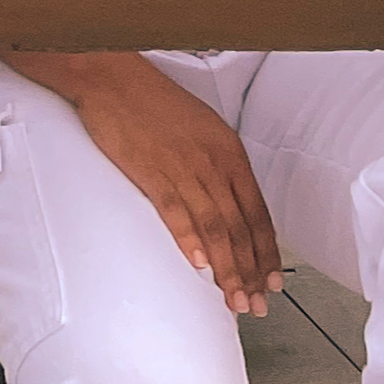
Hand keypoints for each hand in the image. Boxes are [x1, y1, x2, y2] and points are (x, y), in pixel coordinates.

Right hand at [69, 58, 280, 312]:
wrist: (112, 77)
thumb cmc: (154, 102)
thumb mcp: (202, 128)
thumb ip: (218, 166)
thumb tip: (229, 205)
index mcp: (230, 152)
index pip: (258, 213)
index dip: (266, 253)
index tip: (271, 283)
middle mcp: (213, 162)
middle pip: (240, 228)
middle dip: (250, 273)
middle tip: (255, 306)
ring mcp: (183, 168)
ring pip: (215, 228)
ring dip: (227, 270)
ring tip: (232, 300)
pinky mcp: (151, 171)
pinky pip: (176, 212)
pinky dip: (189, 241)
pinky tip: (198, 266)